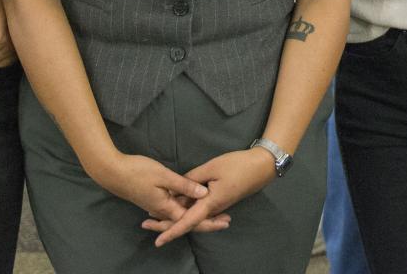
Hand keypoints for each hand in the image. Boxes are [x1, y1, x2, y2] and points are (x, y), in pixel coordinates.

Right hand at [89, 151, 218, 228]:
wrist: (113, 172)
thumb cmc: (138, 172)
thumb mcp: (163, 175)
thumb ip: (184, 185)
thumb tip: (204, 193)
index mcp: (168, 207)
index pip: (193, 220)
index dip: (210, 221)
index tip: (226, 220)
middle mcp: (164, 211)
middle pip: (189, 221)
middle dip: (208, 221)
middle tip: (227, 220)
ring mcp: (158, 206)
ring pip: (182, 215)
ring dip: (198, 215)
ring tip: (215, 213)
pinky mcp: (155, 200)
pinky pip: (174, 209)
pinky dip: (186, 208)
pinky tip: (193, 204)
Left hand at [141, 148, 276, 245]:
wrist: (261, 166)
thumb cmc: (237, 166)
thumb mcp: (212, 168)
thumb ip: (193, 179)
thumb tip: (178, 189)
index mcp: (210, 203)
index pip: (188, 221)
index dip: (172, 230)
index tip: (158, 240)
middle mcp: (212, 209)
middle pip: (187, 221)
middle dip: (166, 224)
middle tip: (145, 223)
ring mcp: (216, 205)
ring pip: (193, 215)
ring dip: (175, 214)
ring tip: (154, 214)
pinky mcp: (219, 200)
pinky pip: (199, 208)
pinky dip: (186, 207)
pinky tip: (177, 202)